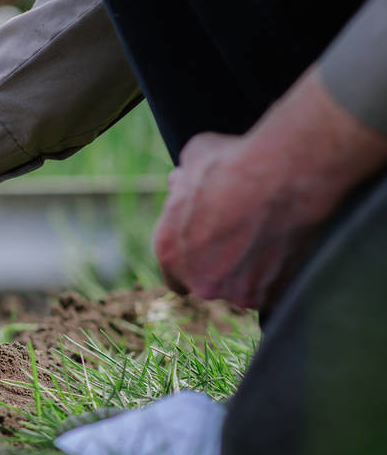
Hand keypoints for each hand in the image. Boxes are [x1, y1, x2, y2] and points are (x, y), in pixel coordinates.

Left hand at [154, 132, 315, 307]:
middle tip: (242, 239)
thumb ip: (183, 180)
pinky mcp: (272, 296)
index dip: (190, 260)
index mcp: (168, 252)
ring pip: (241, 287)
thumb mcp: (194, 159)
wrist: (285, 173)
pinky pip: (272, 290)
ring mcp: (236, 292)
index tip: (207, 248)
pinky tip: (286, 247)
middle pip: (207, 282)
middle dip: (220, 266)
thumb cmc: (235, 161)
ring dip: (250, 272)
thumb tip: (179, 182)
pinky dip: (278, 275)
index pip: (174, 272)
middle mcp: (198, 280)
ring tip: (267, 238)